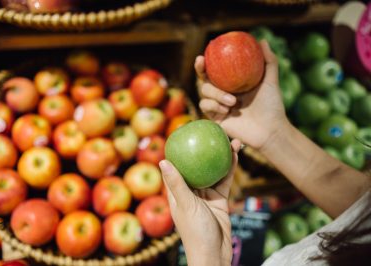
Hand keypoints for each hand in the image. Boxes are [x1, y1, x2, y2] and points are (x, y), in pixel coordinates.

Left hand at [159, 139, 240, 265]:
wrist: (215, 254)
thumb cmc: (195, 232)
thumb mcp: (185, 205)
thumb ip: (176, 183)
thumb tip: (162, 160)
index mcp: (176, 192)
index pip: (175, 167)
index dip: (178, 151)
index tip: (183, 133)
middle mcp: (190, 191)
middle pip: (196, 165)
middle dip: (203, 149)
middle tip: (210, 133)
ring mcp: (205, 194)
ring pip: (212, 170)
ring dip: (220, 156)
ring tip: (228, 139)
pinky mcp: (219, 199)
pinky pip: (224, 180)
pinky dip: (230, 168)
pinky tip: (236, 154)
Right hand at [197, 40, 286, 149]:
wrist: (270, 130)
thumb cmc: (272, 106)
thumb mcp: (270, 81)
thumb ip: (268, 61)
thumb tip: (262, 40)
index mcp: (232, 83)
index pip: (215, 70)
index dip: (207, 61)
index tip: (204, 53)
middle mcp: (223, 93)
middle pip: (204, 79)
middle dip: (200, 70)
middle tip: (201, 63)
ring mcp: (218, 105)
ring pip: (204, 92)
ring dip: (216, 94)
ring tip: (232, 101)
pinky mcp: (215, 118)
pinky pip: (205, 106)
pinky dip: (214, 105)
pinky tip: (227, 110)